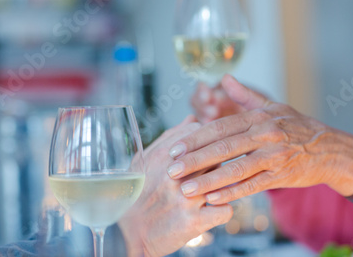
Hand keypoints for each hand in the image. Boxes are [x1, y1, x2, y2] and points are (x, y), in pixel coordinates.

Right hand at [119, 115, 232, 256]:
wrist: (125, 234)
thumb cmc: (135, 194)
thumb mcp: (144, 160)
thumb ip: (169, 138)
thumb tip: (192, 118)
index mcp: (163, 156)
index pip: (199, 132)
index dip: (207, 139)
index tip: (207, 148)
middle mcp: (176, 175)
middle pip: (215, 155)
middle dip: (218, 161)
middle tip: (213, 170)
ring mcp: (186, 198)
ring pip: (225, 180)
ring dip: (224, 184)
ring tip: (215, 189)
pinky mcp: (193, 222)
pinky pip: (226, 210)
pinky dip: (224, 210)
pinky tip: (214, 210)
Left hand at [166, 75, 352, 204]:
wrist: (332, 149)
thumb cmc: (298, 126)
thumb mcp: (273, 106)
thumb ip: (245, 95)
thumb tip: (223, 78)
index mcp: (258, 117)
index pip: (220, 127)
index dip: (196, 138)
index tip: (175, 147)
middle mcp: (265, 134)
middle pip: (223, 148)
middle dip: (194, 160)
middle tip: (172, 170)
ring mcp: (274, 156)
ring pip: (236, 169)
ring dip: (209, 181)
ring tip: (186, 189)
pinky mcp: (282, 175)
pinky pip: (253, 186)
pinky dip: (233, 193)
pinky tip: (214, 199)